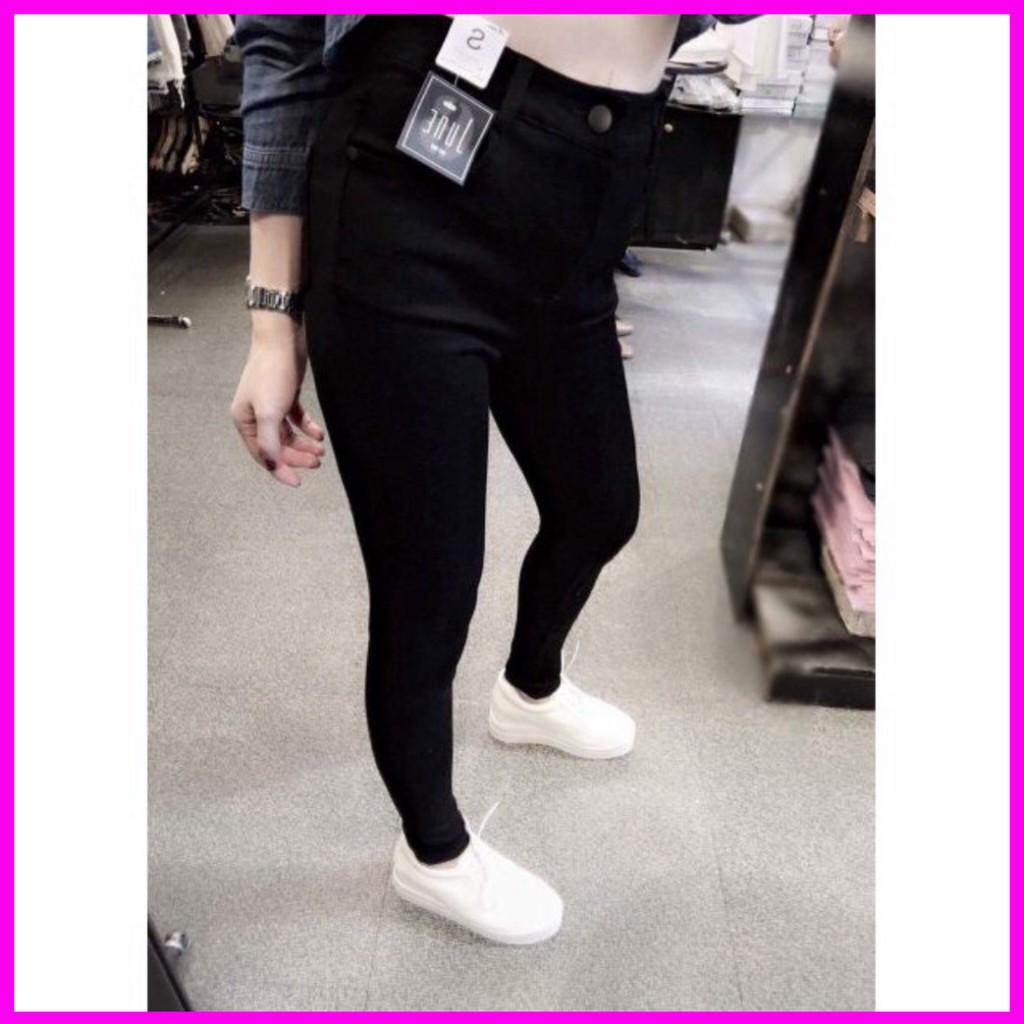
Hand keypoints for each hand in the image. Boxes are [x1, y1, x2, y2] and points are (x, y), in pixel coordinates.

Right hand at [230, 313, 325, 486]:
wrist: (282, 338)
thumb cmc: (272, 373)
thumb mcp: (270, 413)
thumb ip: (271, 442)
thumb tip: (273, 466)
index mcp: (244, 421)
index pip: (263, 455)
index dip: (280, 469)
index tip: (299, 482)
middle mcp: (254, 415)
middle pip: (277, 446)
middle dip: (296, 456)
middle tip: (317, 462)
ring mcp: (270, 405)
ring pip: (288, 434)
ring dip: (304, 444)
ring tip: (320, 450)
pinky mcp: (285, 395)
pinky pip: (296, 419)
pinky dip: (307, 427)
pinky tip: (319, 434)